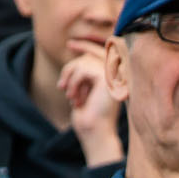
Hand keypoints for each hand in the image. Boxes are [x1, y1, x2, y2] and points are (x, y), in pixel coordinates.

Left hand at [58, 46, 124, 166]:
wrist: (95, 133)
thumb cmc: (89, 117)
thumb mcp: (84, 90)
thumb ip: (84, 72)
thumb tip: (77, 52)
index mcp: (115, 78)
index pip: (101, 52)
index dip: (86, 45)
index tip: (70, 44)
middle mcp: (118, 75)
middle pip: (89, 55)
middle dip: (70, 67)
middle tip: (60, 86)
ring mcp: (114, 76)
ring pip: (83, 62)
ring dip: (71, 80)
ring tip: (70, 97)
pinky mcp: (107, 79)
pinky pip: (82, 70)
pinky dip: (73, 83)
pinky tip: (74, 99)